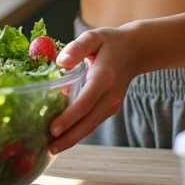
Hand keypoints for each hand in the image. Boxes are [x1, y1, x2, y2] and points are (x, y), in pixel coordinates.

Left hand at [47, 26, 140, 152]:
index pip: (86, 102)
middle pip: (88, 121)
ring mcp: (112, 104)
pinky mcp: (110, 108)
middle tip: (49, 148)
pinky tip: (64, 137)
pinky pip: (93, 122)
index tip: (53, 128)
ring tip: (52, 148)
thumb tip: (60, 61)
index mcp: (104, 77)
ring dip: (73, 139)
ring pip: (91, 126)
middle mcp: (110, 95)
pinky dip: (79, 132)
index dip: (69, 117)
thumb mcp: (93, 37)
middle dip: (69, 137)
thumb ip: (77, 47)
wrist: (135, 51)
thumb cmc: (110, 42)